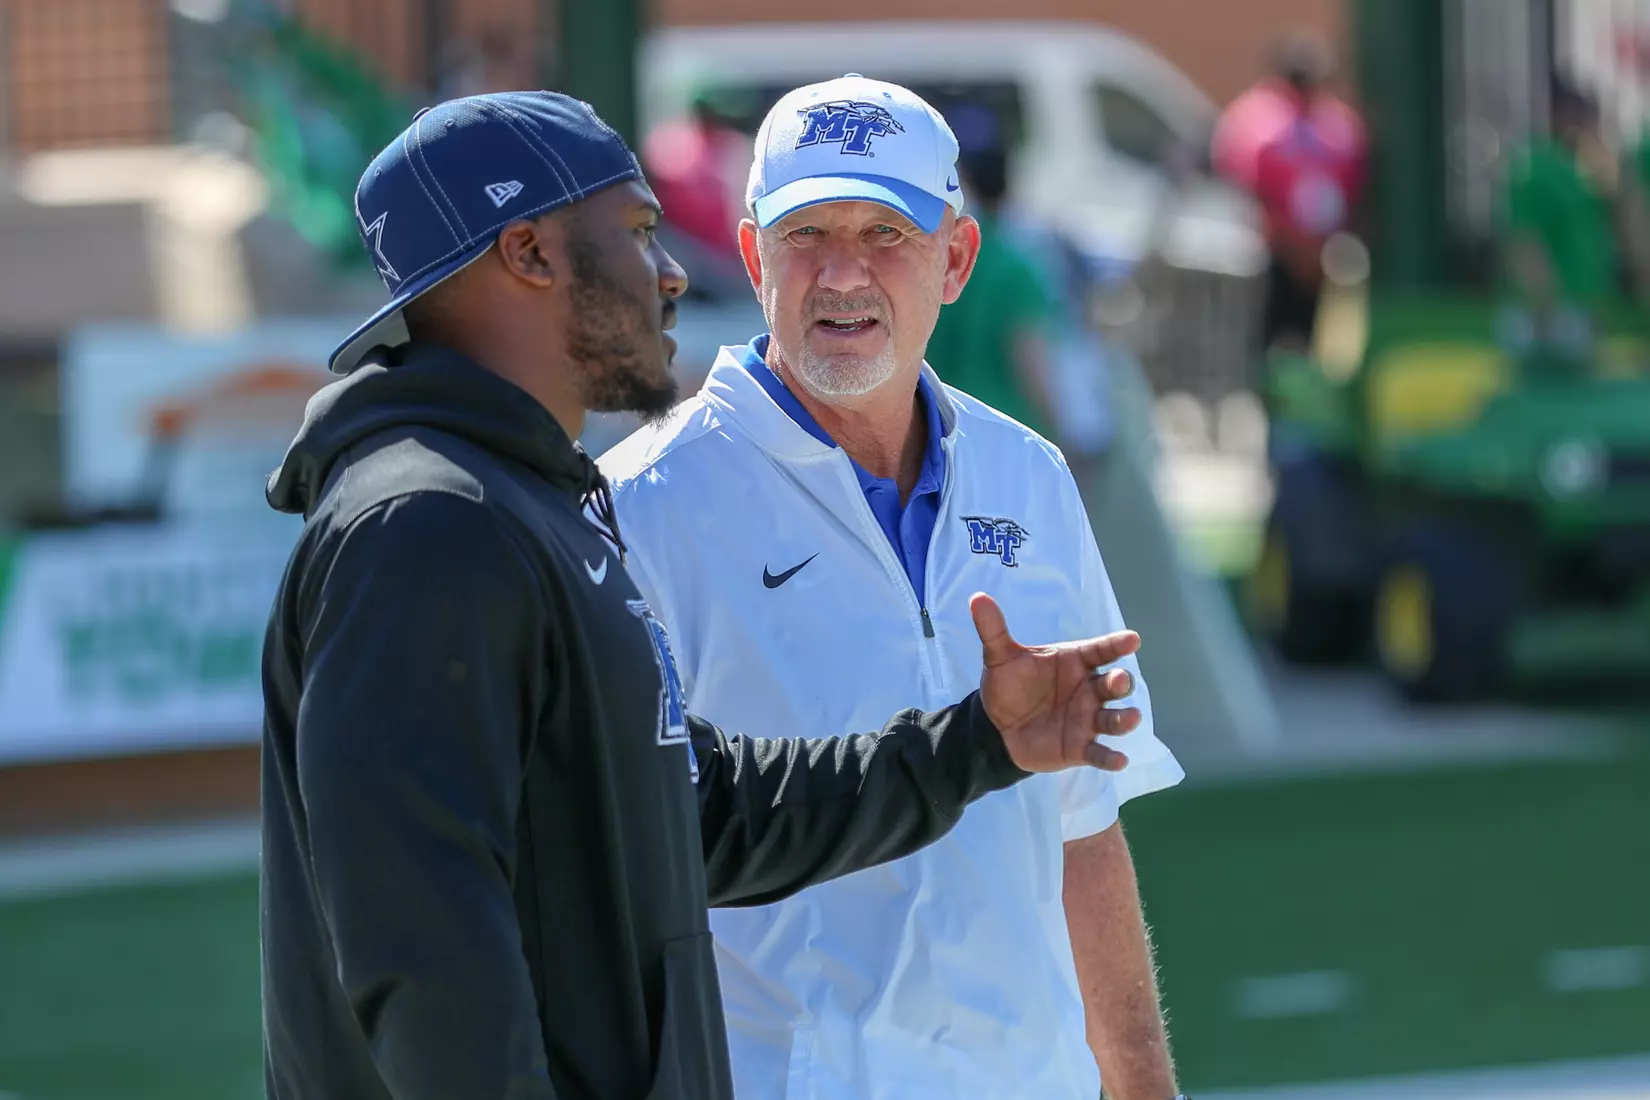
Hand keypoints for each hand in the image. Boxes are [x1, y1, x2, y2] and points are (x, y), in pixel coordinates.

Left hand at [970, 592, 1140, 772]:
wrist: (997, 725)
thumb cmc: (1010, 685)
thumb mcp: (1000, 657)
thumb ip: (993, 630)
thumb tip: (977, 597)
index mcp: (1076, 662)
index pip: (1101, 650)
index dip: (1117, 644)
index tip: (1132, 639)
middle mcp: (1088, 690)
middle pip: (1113, 684)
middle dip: (1121, 682)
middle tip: (1120, 680)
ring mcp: (1087, 719)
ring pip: (1113, 719)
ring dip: (1124, 719)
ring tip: (1131, 718)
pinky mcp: (1080, 747)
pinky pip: (1099, 754)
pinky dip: (1110, 758)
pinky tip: (1119, 761)